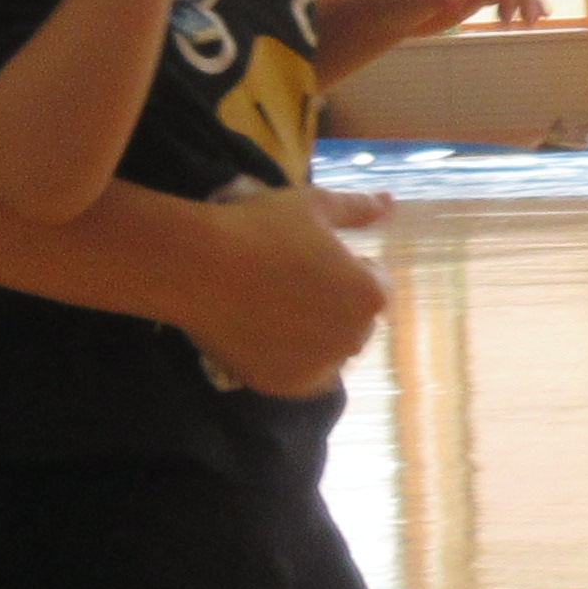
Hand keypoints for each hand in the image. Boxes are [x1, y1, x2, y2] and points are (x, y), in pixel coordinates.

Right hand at [182, 180, 388, 397]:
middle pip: (354, 321)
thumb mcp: (315, 206)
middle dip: (334, 303)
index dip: (346, 268)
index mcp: (371, 297)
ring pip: (328, 350)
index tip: (310, 257)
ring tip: (274, 305)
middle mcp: (353, 339)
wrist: (197, 265)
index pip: (375, 285)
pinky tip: (264, 332)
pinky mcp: (281, 386)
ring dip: (314, 334)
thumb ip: (358, 208)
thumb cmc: (262, 228)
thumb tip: (390, 202)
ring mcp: (317, 368)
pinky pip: (299, 374)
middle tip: (288, 281)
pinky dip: (289, 359)